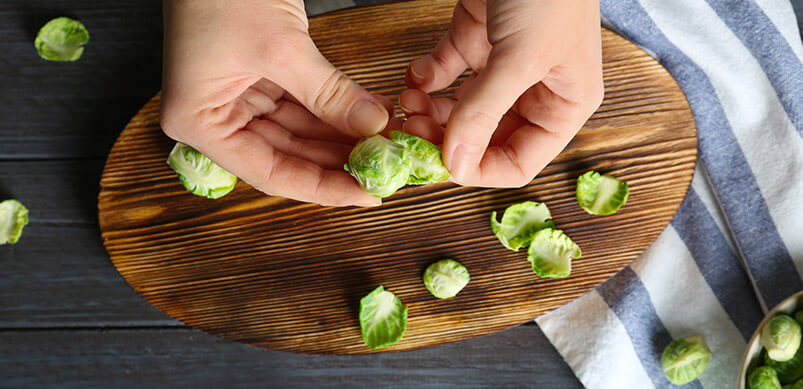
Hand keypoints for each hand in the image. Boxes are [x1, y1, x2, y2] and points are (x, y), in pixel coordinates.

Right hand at [160, 0, 392, 205]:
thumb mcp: (280, 47)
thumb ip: (328, 94)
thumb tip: (375, 128)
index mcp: (200, 123)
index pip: (270, 174)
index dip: (323, 188)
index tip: (367, 195)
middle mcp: (216, 118)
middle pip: (287, 157)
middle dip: (339, 163)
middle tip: (386, 171)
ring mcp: (238, 99)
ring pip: (300, 134)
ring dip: (342, 140)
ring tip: (386, 147)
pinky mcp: (260, 79)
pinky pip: (303, 107)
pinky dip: (336, 113)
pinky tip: (371, 121)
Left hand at [401, 0, 603, 186]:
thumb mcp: (520, 58)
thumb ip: (484, 113)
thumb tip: (454, 165)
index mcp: (563, 105)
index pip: (520, 162)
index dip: (479, 169)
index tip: (439, 163)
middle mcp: (535, 91)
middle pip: (484, 139)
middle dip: (446, 139)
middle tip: (412, 132)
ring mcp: (503, 67)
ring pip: (461, 110)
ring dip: (430, 112)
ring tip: (407, 103)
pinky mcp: (476, 39)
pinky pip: (447, 74)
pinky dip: (427, 78)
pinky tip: (414, 75)